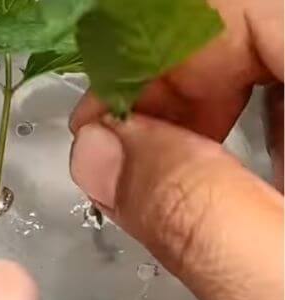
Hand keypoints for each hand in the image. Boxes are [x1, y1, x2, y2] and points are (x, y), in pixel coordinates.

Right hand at [68, 0, 282, 299]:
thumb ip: (195, 216)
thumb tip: (97, 152)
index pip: (243, 8)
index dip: (157, 58)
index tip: (104, 132)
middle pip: (258, 25)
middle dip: (176, 87)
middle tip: (129, 163)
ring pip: (277, 62)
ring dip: (211, 112)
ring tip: (174, 179)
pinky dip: (257, 133)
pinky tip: (244, 186)